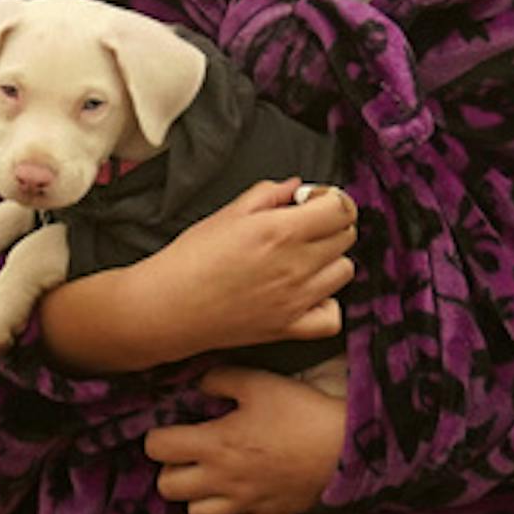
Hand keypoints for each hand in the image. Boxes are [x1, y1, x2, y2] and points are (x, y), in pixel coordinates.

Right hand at [140, 178, 356, 361]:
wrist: (167, 306)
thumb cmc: (190, 258)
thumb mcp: (227, 213)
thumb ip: (268, 194)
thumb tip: (296, 186)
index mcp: (280, 230)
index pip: (341, 208)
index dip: (332, 200)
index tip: (315, 202)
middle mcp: (295, 264)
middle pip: (346, 236)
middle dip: (331, 225)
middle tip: (306, 227)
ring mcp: (296, 299)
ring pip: (345, 271)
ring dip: (331, 260)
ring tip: (304, 259)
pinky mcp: (289, 328)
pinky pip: (334, 316)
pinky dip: (327, 304)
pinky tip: (308, 294)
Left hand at [144, 366, 348, 513]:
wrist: (346, 449)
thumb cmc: (302, 412)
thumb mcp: (260, 382)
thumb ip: (221, 379)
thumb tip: (199, 384)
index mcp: (215, 444)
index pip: (157, 449)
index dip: (159, 437)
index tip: (175, 429)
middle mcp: (222, 480)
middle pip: (167, 489)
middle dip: (172, 470)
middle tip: (191, 454)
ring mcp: (245, 503)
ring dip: (199, 496)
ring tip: (214, 476)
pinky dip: (240, 511)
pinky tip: (250, 490)